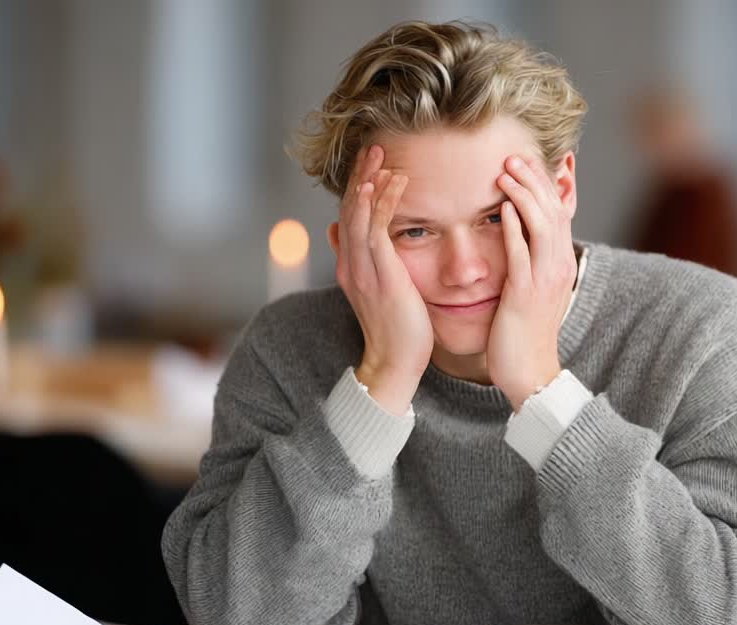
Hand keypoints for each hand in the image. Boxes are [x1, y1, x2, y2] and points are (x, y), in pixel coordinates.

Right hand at [332, 145, 432, 414]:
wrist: (394, 365)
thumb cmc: (396, 332)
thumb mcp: (376, 293)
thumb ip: (362, 263)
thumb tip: (341, 235)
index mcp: (352, 268)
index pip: (351, 218)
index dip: (357, 189)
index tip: (368, 163)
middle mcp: (352, 264)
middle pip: (350, 209)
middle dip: (359, 176)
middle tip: (371, 146)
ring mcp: (364, 270)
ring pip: (360, 215)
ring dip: (369, 181)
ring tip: (379, 154)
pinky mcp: (381, 276)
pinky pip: (377, 230)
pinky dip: (381, 203)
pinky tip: (388, 182)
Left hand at [487, 154, 577, 410]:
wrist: (530, 372)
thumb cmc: (524, 333)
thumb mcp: (533, 290)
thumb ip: (528, 260)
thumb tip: (516, 236)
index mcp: (560, 263)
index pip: (557, 211)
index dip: (542, 184)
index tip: (524, 162)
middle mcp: (558, 266)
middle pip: (552, 210)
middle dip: (533, 179)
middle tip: (513, 155)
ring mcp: (544, 279)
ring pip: (540, 225)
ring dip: (524, 194)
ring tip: (507, 171)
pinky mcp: (525, 293)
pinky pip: (521, 253)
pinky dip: (514, 227)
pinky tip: (503, 208)